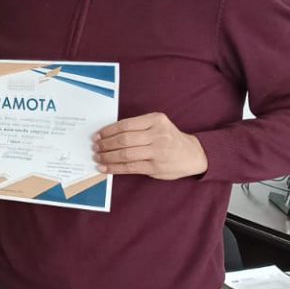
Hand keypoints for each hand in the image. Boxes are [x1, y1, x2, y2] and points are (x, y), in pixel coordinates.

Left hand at [93, 112, 207, 179]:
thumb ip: (138, 128)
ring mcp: (158, 151)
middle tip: (95, 147)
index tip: (97, 135)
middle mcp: (158, 134)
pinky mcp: (156, 167)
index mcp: (156, 120)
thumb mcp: (158, 126)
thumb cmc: (170, 139)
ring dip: (107, 157)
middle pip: (124, 140)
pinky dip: (115, 168)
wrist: (194, 154)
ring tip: (98, 157)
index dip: (108, 131)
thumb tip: (109, 135)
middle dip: (106, 144)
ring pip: (125, 154)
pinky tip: (105, 168)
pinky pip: (130, 167)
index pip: (125, 124)